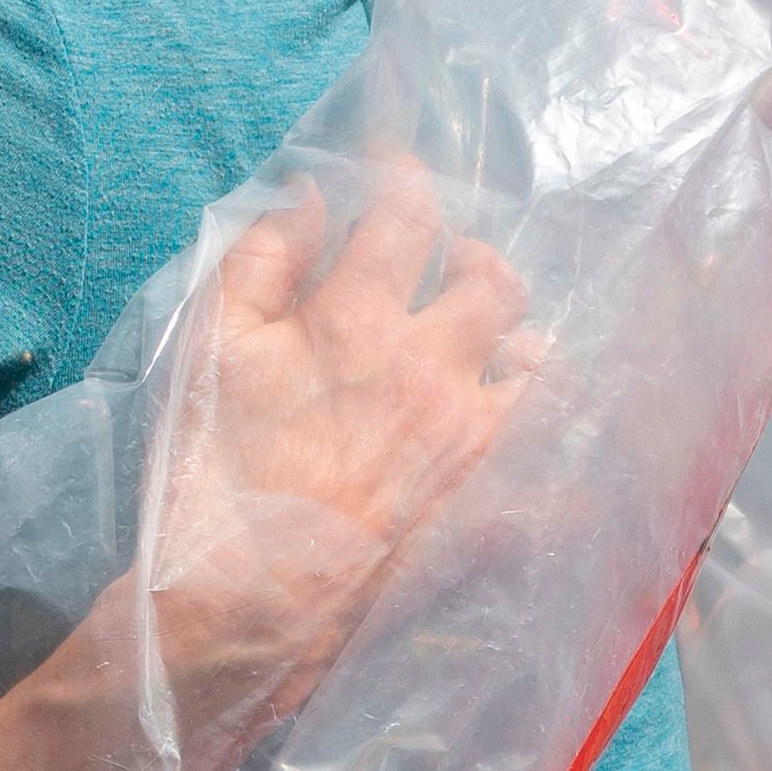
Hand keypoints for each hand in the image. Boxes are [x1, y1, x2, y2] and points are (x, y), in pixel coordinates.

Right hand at [155, 160, 536, 650]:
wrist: (241, 604)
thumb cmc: (211, 471)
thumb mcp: (209, 346)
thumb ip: (262, 259)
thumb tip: (310, 196)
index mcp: (362, 319)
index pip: (407, 214)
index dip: (402, 173)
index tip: (390, 165)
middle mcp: (436, 369)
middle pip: (496, 283)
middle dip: (475, 257)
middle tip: (447, 265)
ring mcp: (473, 444)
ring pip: (541, 366)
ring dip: (522, 346)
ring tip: (496, 351)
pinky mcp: (486, 513)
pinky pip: (558, 482)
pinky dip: (562, 463)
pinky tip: (554, 458)